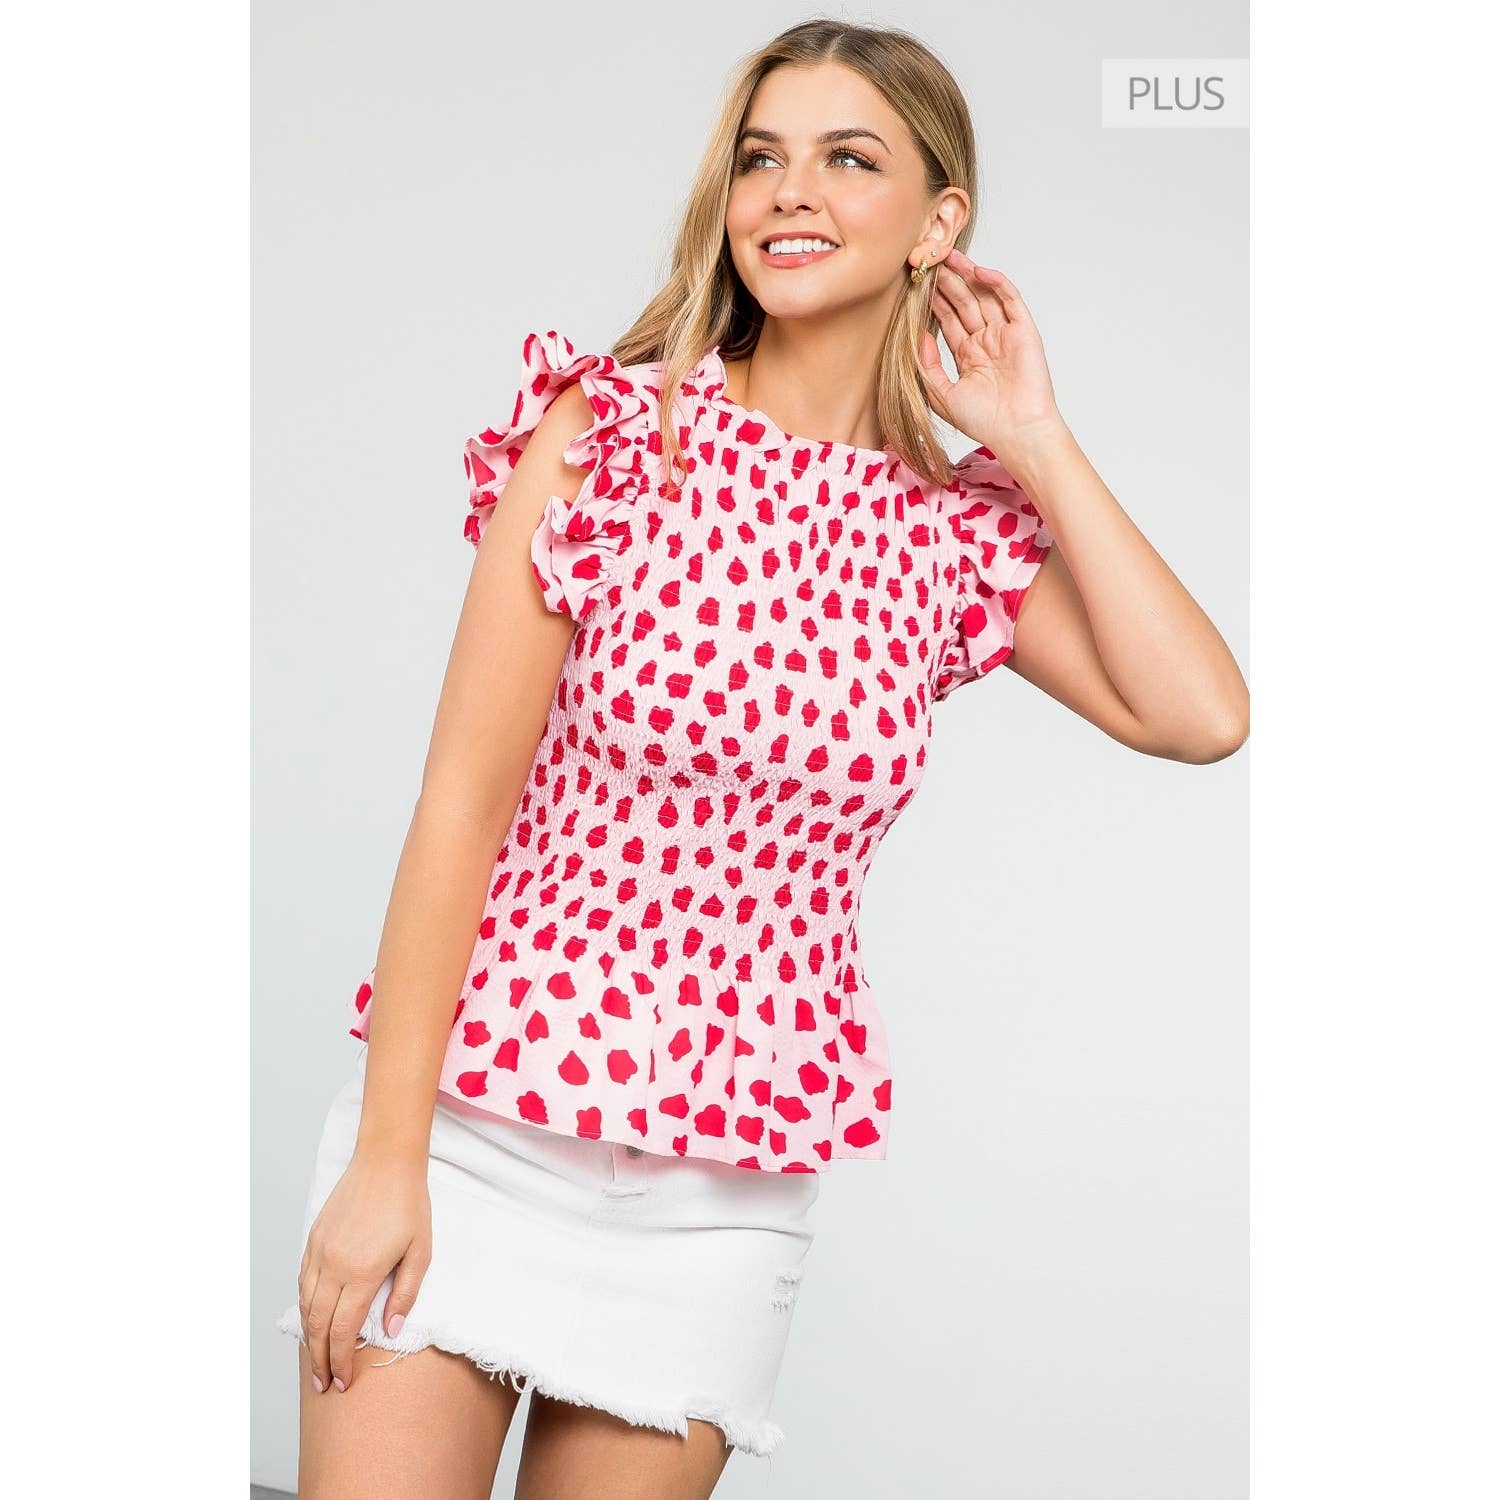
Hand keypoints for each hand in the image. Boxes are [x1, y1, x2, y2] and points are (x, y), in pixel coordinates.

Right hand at [296, 1151, 430, 1394]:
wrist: (386, 1161)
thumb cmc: (409, 1204)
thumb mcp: (420, 1251)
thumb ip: (405, 1293)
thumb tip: (391, 1330)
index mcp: (361, 1272)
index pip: (344, 1330)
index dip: (341, 1360)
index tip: (343, 1382)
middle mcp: (333, 1266)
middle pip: (318, 1325)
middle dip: (320, 1360)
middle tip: (324, 1385)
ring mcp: (319, 1252)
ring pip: (305, 1305)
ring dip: (308, 1337)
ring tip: (315, 1360)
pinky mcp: (313, 1239)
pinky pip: (302, 1281)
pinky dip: (305, 1306)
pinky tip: (312, 1318)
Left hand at [919, 248, 1068, 470]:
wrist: (1016, 432)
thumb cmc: (982, 421)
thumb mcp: (941, 395)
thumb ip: (927, 365)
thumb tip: (917, 335)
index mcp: (968, 356)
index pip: (949, 320)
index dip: (935, 301)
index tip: (917, 283)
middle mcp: (986, 342)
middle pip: (964, 303)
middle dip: (948, 283)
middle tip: (931, 261)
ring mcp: (1005, 335)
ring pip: (984, 297)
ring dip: (968, 276)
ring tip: (949, 257)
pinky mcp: (1024, 331)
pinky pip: (1010, 300)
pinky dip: (996, 284)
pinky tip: (978, 271)